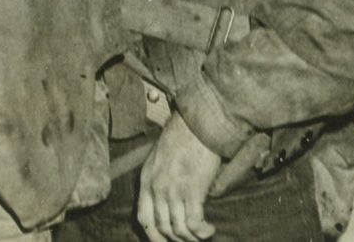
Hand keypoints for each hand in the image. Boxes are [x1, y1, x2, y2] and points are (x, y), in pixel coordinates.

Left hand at [136, 113, 220, 241]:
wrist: (198, 124)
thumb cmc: (182, 136)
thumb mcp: (159, 157)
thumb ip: (158, 179)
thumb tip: (166, 202)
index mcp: (146, 180)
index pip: (144, 219)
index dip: (154, 236)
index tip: (165, 241)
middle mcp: (156, 188)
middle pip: (162, 228)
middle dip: (176, 240)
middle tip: (189, 240)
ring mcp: (173, 191)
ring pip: (179, 230)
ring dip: (191, 238)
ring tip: (202, 235)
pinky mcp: (192, 191)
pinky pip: (194, 224)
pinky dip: (202, 232)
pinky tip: (209, 229)